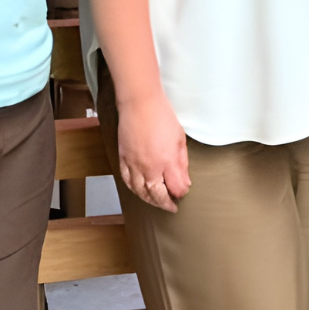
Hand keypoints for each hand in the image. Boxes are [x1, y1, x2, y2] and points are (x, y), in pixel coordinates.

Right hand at [117, 90, 190, 212]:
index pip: (176, 188)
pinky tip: (140, 191)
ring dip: (150, 200)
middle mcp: (149, 167)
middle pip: (157, 196)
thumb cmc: (161, 116)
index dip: (181, 192)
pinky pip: (128, 181)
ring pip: (140, 192)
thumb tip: (185, 181)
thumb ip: (182, 163)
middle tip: (172, 206)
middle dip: (166, 203)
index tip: (183, 191)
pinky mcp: (123, 159)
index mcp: (167, 162)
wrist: (139, 103)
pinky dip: (135, 190)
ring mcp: (134, 164)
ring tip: (157, 202)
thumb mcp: (180, 139)